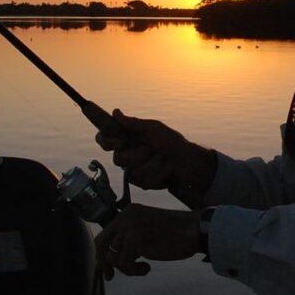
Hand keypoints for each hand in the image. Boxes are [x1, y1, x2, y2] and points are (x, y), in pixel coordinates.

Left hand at [94, 203, 202, 279]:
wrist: (193, 230)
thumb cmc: (175, 234)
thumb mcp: (146, 229)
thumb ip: (130, 236)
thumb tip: (113, 257)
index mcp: (128, 212)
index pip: (105, 234)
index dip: (103, 253)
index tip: (107, 268)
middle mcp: (125, 218)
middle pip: (102, 244)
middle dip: (104, 263)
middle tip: (110, 277)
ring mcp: (129, 228)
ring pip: (114, 257)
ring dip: (127, 269)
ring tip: (143, 268)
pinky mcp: (136, 240)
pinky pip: (125, 264)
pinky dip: (134, 271)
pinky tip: (147, 268)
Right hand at [95, 109, 215, 195]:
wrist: (188, 164)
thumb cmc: (173, 143)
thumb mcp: (154, 129)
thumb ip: (133, 123)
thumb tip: (115, 112)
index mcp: (130, 137)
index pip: (106, 138)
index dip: (106, 141)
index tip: (119, 143)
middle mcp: (130, 152)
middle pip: (118, 159)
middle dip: (136, 155)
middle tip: (151, 150)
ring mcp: (135, 168)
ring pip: (130, 171)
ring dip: (149, 165)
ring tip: (162, 160)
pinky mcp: (142, 181)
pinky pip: (140, 181)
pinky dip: (154, 176)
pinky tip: (164, 172)